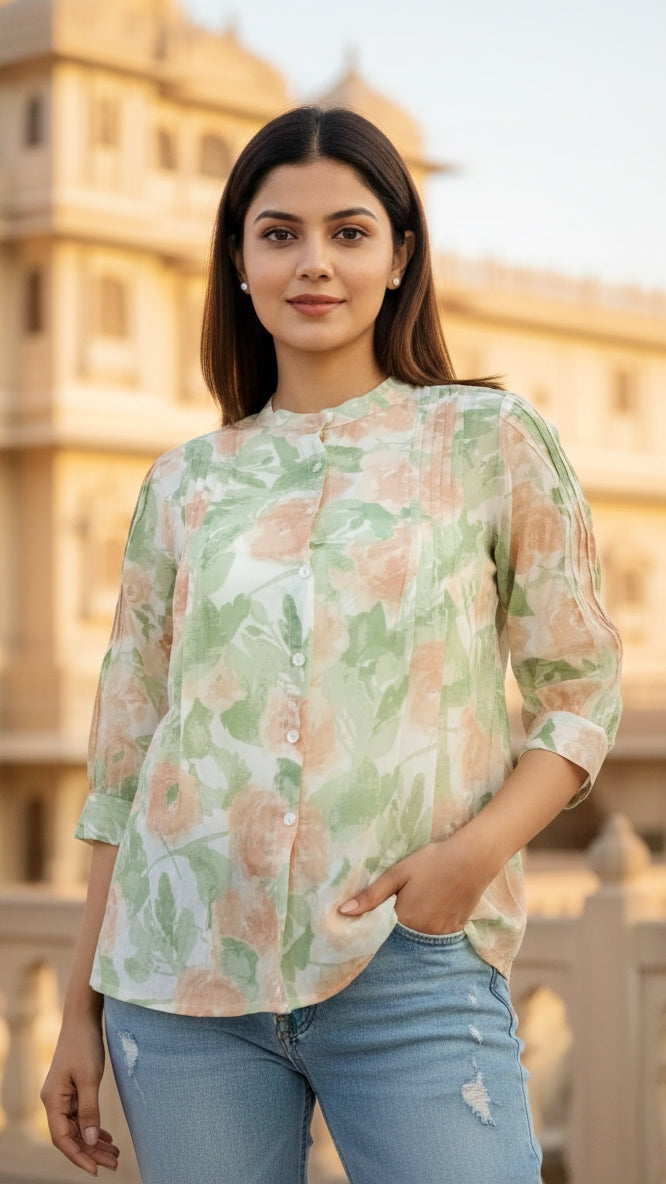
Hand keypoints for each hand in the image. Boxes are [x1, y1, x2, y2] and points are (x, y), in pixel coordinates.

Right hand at [41, 1016, 118, 1175]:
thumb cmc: (84, 1045)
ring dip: (94, 1142)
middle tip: (114, 1164)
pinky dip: (93, 1127)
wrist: (83, 1018)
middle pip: (71, 1136)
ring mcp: (63, 1095)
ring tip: (114, 1155)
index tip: (97, 1170)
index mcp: (53, 1100)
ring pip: (78, 1127)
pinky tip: (106, 1137)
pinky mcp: (73, 1089)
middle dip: (91, 1152)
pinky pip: (81, 1116)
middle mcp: (54, 1101)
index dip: (79, 1156)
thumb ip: (90, 1110)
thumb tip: (91, 1141)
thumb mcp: (90, 1078)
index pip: (63, 1139)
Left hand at [338, 830, 491, 934]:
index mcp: (404, 920)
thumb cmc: (432, 862)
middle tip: (399, 905)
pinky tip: (432, 906)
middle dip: (395, 927)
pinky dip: (431, 925)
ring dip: (414, 927)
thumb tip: (343, 912)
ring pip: (419, 937)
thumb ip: (371, 895)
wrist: (472, 858)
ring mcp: (441, 934)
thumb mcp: (398, 873)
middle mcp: (422, 933)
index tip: (371, 920)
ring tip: (417, 904)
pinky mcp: (455, 929)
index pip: (382, 933)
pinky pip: (436, 934)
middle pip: (401, 936)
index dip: (376, 927)